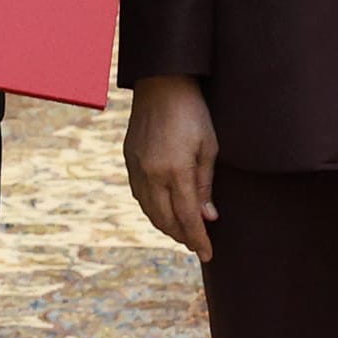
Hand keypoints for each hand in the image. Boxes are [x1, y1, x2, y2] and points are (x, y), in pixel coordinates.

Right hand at [125, 73, 217, 261]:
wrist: (162, 84)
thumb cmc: (193, 113)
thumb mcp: (208, 147)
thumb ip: (206, 185)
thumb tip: (207, 217)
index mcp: (175, 171)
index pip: (187, 217)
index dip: (198, 239)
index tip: (208, 254)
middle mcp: (152, 174)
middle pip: (165, 220)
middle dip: (182, 237)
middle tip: (197, 245)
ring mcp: (136, 168)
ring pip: (149, 211)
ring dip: (166, 226)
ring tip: (182, 232)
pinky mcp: (129, 160)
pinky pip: (139, 195)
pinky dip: (152, 209)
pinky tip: (163, 211)